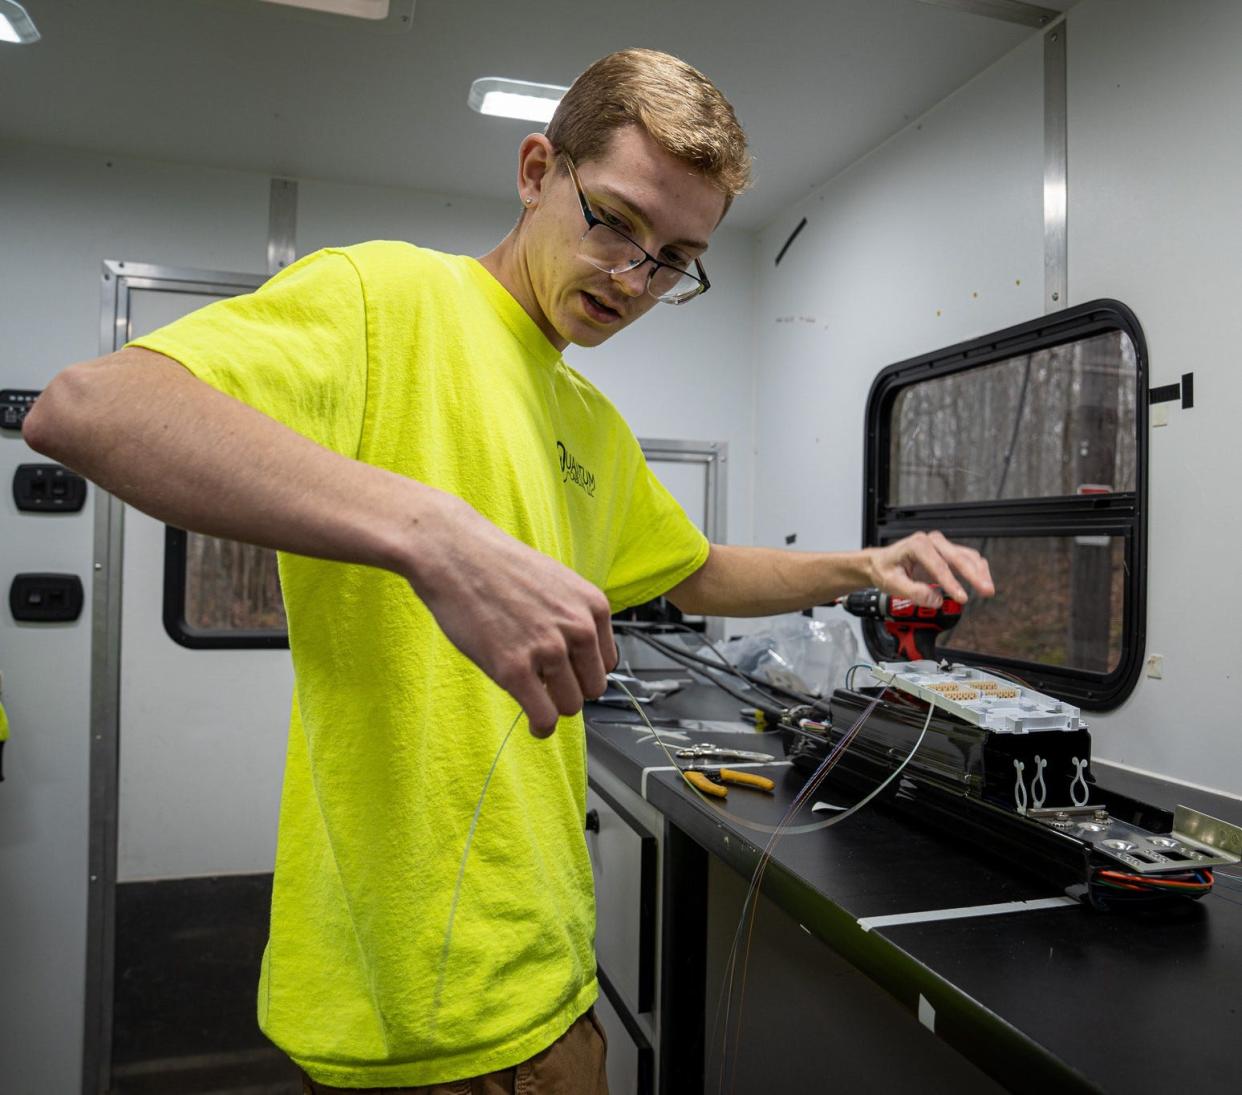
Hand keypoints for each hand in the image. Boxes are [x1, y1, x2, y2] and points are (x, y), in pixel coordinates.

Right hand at [410, 494, 617, 736]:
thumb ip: (573, 617)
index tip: (566, 674)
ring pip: (570, 705)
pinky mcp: (514, 669)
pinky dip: (541, 727)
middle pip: (592, 687)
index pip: (606, 662)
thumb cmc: (497, 566)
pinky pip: (544, 716)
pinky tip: (534, 726)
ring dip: (553, 707)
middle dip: (570, 690)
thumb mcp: (555, 583)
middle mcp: (578, 628)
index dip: (583, 671)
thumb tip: (577, 657)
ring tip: (535, 699)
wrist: (454, 553)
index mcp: (593, 606)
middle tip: (546, 687)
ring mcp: (547, 649)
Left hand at [867, 531, 993, 607]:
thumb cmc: (885, 569)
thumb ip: (914, 592)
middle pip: (958, 557)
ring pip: (967, 555)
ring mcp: (940, 546)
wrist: (880, 563)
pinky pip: (967, 558)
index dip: (952, 583)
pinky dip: (977, 569)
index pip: (939, 565)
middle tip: (986, 590)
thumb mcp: (892, 583)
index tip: (962, 598)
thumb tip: (935, 600)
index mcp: (917, 545)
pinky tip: (982, 581)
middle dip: (974, 575)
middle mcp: (931, 541)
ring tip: (987, 589)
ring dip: (979, 572)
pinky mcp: (947, 553)